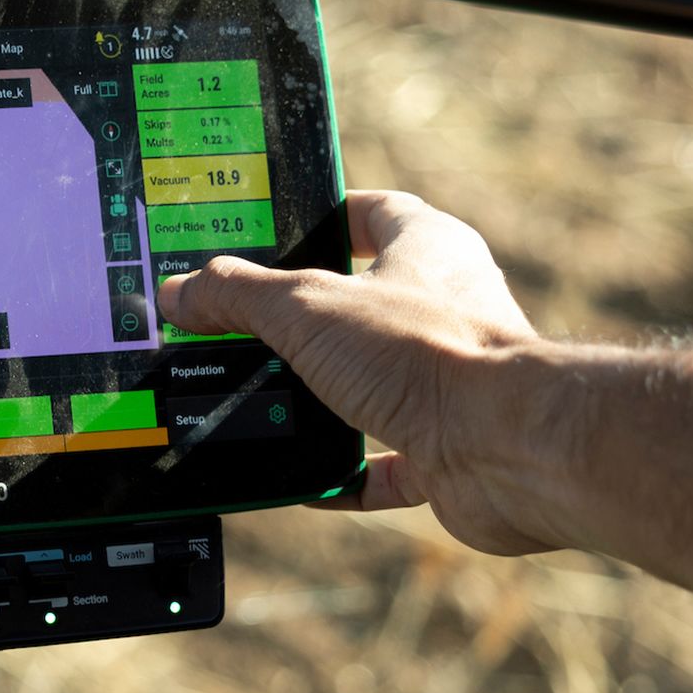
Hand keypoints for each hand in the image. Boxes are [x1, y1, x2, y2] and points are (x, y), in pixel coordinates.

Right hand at [155, 190, 573, 555]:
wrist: (508, 447)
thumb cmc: (430, 354)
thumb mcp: (305, 307)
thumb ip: (240, 295)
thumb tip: (184, 289)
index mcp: (429, 248)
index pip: (374, 212)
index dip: (324, 216)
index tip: (274, 230)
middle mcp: (447, 308)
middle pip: (366, 302)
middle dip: (308, 319)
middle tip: (244, 325)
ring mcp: (452, 381)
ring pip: (375, 384)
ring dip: (323, 398)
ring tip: (259, 403)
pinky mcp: (451, 447)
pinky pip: (387, 461)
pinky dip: (345, 474)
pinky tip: (303, 480)